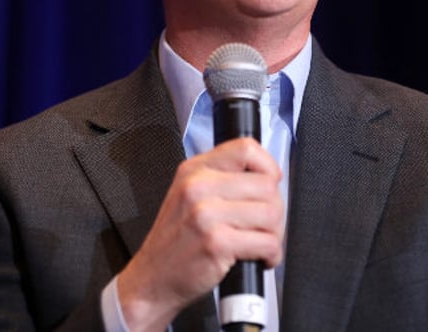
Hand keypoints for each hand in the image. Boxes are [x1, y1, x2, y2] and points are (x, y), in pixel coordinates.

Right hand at [116, 137, 284, 330]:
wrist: (151, 279)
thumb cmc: (175, 241)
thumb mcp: (188, 195)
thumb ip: (221, 178)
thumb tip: (267, 176)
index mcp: (194, 170)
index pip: (246, 148)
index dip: (269, 165)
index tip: (272, 182)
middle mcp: (198, 186)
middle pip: (266, 184)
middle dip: (276, 209)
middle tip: (267, 225)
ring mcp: (206, 214)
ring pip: (271, 213)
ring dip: (275, 233)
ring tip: (262, 241)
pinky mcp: (216, 243)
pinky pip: (267, 242)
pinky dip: (272, 254)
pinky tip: (260, 257)